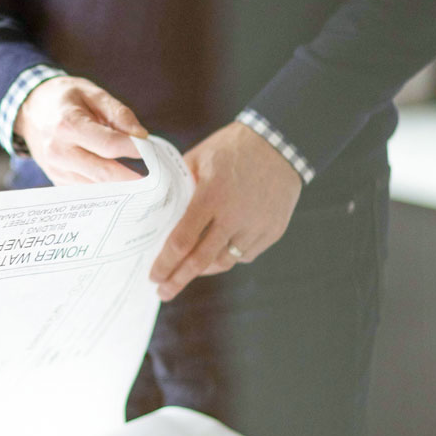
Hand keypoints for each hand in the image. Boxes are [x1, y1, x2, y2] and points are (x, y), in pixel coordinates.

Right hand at [14, 75, 148, 184]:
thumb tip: (141, 136)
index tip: (152, 151)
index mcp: (67, 125)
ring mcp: (56, 169)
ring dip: (121, 186)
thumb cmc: (65, 98)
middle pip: (104, 173)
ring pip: (97, 186)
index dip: (134, 150)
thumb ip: (119, 113)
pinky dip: (106, 188)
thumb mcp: (92, 93)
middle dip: (133, 178)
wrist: (29, 109)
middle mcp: (58, 151)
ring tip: (143, 182)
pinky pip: (87, 190)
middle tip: (157, 179)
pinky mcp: (57, 180)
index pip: (109, 145)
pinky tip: (121, 184)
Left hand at [149, 121, 302, 299]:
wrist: (281, 142)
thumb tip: (156, 208)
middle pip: (201, 260)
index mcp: (212, 196)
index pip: (182, 240)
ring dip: (203, 270)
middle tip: (163, 292)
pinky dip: (228, 256)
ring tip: (186, 272)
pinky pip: (246, 255)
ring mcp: (257, 226)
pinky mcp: (273, 231)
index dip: (165, 263)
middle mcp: (235, 216)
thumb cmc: (232, 148)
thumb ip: (179, 185)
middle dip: (178, 280)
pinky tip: (216, 253)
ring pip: (225, 262)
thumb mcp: (199, 158)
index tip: (153, 276)